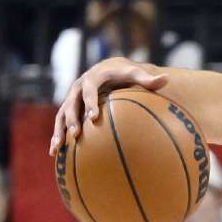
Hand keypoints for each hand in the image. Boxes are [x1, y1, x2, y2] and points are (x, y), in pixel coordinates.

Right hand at [49, 57, 167, 154]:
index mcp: (92, 79)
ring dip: (59, 131)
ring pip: (61, 115)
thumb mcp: (135, 74)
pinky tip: (55, 153)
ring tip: (57, 148)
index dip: (90, 103)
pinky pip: (60, 123)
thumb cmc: (124, 74)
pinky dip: (57, 136)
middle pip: (71, 103)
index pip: (89, 91)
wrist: (107, 69)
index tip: (93, 117)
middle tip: (77, 134)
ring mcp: (71, 98)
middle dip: (72, 119)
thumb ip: (148, 79)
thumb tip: (166, 79)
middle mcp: (78, 88)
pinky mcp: (69, 108)